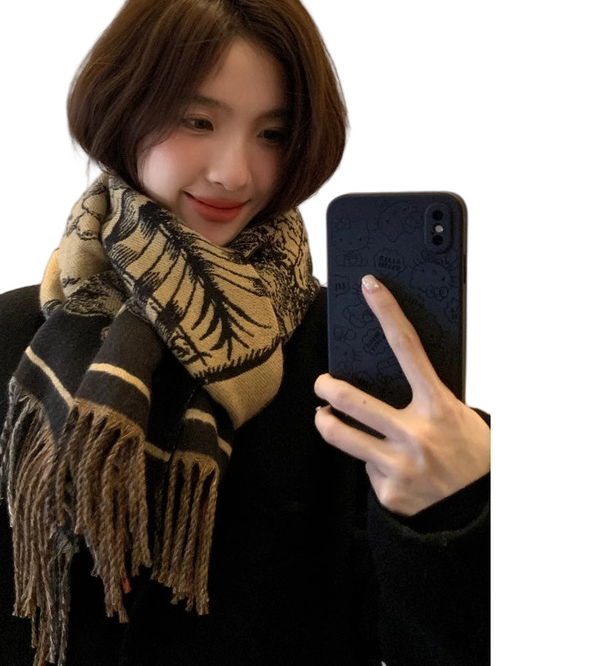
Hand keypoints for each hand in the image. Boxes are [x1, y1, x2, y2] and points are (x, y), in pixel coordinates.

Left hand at [314, 274, 489, 515]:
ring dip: (325, 421)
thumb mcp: (460, 419)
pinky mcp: (388, 492)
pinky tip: (390, 472)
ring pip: (339, 435)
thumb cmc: (473, 460)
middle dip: (326, 386)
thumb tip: (393, 374)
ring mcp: (398, 466)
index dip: (387, 313)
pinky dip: (372, 466)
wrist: (482, 517)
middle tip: (321, 383)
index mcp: (439, 408)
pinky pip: (365, 470)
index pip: (408, 349)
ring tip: (324, 415)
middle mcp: (415, 435)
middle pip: (351, 399)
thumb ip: (427, 399)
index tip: (369, 287)